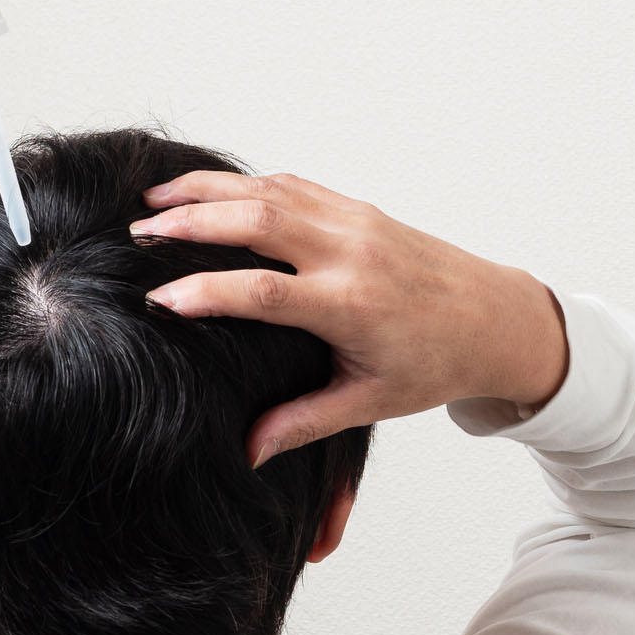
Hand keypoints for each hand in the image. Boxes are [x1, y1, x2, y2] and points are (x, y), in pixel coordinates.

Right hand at [131, 171, 568, 467]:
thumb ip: (303, 422)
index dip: (205, 293)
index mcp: (351, 305)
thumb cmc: (434, 364)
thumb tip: (248, 451)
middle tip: (138, 232)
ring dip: (208, 190)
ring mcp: (355, 222)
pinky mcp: (358, 209)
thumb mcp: (369, 402)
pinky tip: (207, 191)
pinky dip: (243, 183)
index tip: (159, 300)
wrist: (497, 319)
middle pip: (256, 220)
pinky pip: (292, 185)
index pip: (262, 292)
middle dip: (190, 222)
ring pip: (269, 190)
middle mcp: (351, 253)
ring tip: (153, 200)